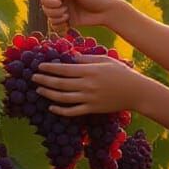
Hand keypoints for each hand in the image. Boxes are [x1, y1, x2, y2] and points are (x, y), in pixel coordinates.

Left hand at [33, 53, 151, 117]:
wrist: (135, 91)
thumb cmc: (120, 72)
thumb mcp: (104, 60)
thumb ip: (86, 59)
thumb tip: (69, 57)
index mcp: (89, 71)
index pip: (64, 69)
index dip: (50, 68)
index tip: (39, 66)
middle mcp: (87, 85)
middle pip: (60, 83)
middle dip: (44, 80)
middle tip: (33, 77)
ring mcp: (89, 98)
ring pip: (63, 98)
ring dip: (48, 94)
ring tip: (39, 89)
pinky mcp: (92, 109)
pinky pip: (72, 111)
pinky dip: (60, 110)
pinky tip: (52, 107)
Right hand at [40, 0, 120, 30]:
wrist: (107, 12)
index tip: (59, 2)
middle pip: (45, 5)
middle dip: (52, 10)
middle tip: (65, 10)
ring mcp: (63, 10)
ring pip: (49, 15)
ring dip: (55, 17)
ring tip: (67, 16)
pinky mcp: (67, 21)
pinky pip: (54, 25)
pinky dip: (58, 26)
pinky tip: (67, 24)